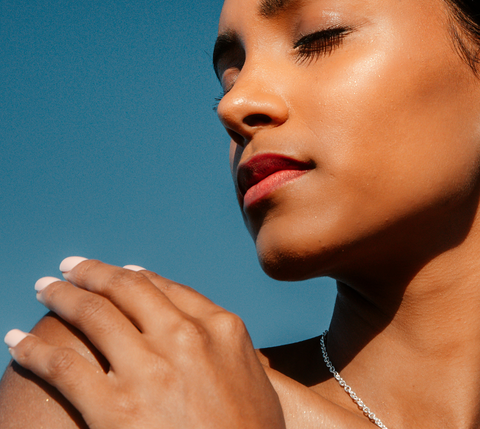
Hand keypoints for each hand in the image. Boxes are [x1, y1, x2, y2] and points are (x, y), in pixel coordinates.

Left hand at [4, 258, 284, 428]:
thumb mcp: (256, 381)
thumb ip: (230, 349)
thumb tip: (211, 337)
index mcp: (222, 328)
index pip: (167, 288)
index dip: (135, 276)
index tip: (118, 270)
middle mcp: (185, 338)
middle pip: (128, 290)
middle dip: (93, 273)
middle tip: (69, 268)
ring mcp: (149, 372)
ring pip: (93, 315)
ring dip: (62, 296)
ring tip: (44, 289)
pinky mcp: (114, 410)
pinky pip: (64, 367)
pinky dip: (35, 350)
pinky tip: (17, 341)